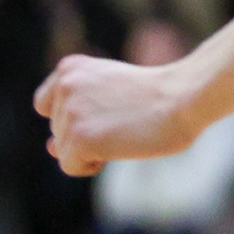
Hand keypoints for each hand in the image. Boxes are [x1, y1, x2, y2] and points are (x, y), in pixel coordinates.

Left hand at [34, 56, 198, 177]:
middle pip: (58, 130)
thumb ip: (76, 111)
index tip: (104, 114)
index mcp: (70, 68)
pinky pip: (70, 166)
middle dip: (87, 133)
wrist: (185, 98)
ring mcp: (70, 113)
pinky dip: (91, 166)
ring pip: (63, 149)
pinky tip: (117, 149)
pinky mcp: (80, 139)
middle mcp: (64, 87)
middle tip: (125, 121)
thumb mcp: (110, 89)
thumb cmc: (160, 96)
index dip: (74, 117)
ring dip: (91, 149)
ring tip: (124, 132)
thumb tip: (49, 148)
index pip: (47, 105)